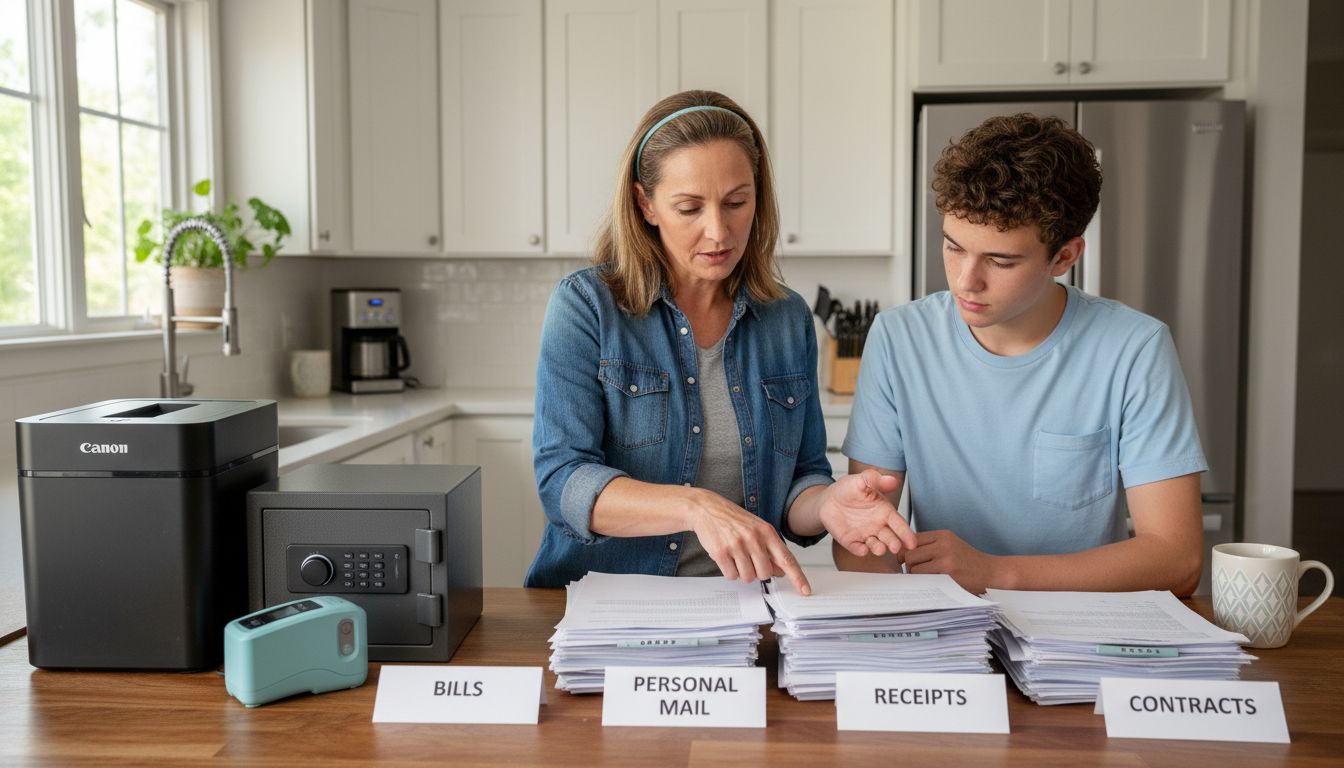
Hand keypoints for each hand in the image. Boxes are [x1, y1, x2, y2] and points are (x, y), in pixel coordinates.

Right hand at [687, 489, 811, 595]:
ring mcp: (737, 545)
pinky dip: (730, 571)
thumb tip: (782, 571)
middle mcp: (753, 538)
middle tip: (749, 560)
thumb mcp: (757, 529)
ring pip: (748, 577)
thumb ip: (771, 549)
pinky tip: (727, 557)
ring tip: (736, 556)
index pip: (787, 559)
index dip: (797, 577)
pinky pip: (731, 576)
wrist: (708, 508)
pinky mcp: (721, 552)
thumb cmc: (734, 520)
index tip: (805, 590)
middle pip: (765, 574)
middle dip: (758, 572)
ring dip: (742, 572)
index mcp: (766, 532)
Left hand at [819, 469, 916, 557]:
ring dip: (878, 548)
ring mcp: (864, 535)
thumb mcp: (862, 480)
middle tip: (896, 547)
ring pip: (874, 545)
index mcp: (885, 512)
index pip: (899, 524)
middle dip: (894, 543)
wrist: (829, 498)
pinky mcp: (850, 540)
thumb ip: (876, 480)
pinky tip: (862, 550)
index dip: (906, 534)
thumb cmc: (849, 489)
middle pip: (889, 538)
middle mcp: (877, 526)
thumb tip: (893, 480)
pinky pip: (856, 547)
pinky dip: (859, 550)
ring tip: (880, 549)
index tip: (912, 543)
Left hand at [904, 530, 999, 593]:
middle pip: (909, 554)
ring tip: (924, 578)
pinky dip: (923, 583)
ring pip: (914, 568)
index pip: (911, 539)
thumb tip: (902, 553)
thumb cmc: (968, 561)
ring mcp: (946, 560)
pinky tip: (930, 583)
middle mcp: (943, 545)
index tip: (905, 559)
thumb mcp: (951, 545)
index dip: (905, 551)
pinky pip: (924, 579)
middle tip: (913, 571)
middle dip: (907, 564)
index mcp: (943, 535)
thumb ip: (930, 545)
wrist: (990, 572)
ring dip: (914, 576)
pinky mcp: (948, 575)